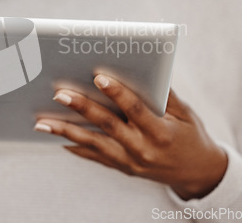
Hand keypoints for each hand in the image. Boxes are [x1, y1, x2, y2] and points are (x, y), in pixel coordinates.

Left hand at [34, 74, 227, 199]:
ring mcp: (130, 162)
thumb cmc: (191, 136)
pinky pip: (94, 157)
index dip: (117, 93)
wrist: (198, 173)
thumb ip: (165, 94)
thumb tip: (145, 69)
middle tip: (60, 94)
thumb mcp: (186, 114)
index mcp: (161, 132)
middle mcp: (143, 149)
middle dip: (82, 108)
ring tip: (42, 123)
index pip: (135, 109)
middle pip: (107, 125)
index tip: (98, 76)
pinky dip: (74, 147)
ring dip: (66, 132)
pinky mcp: (122, 168)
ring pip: (93, 144)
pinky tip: (56, 137)